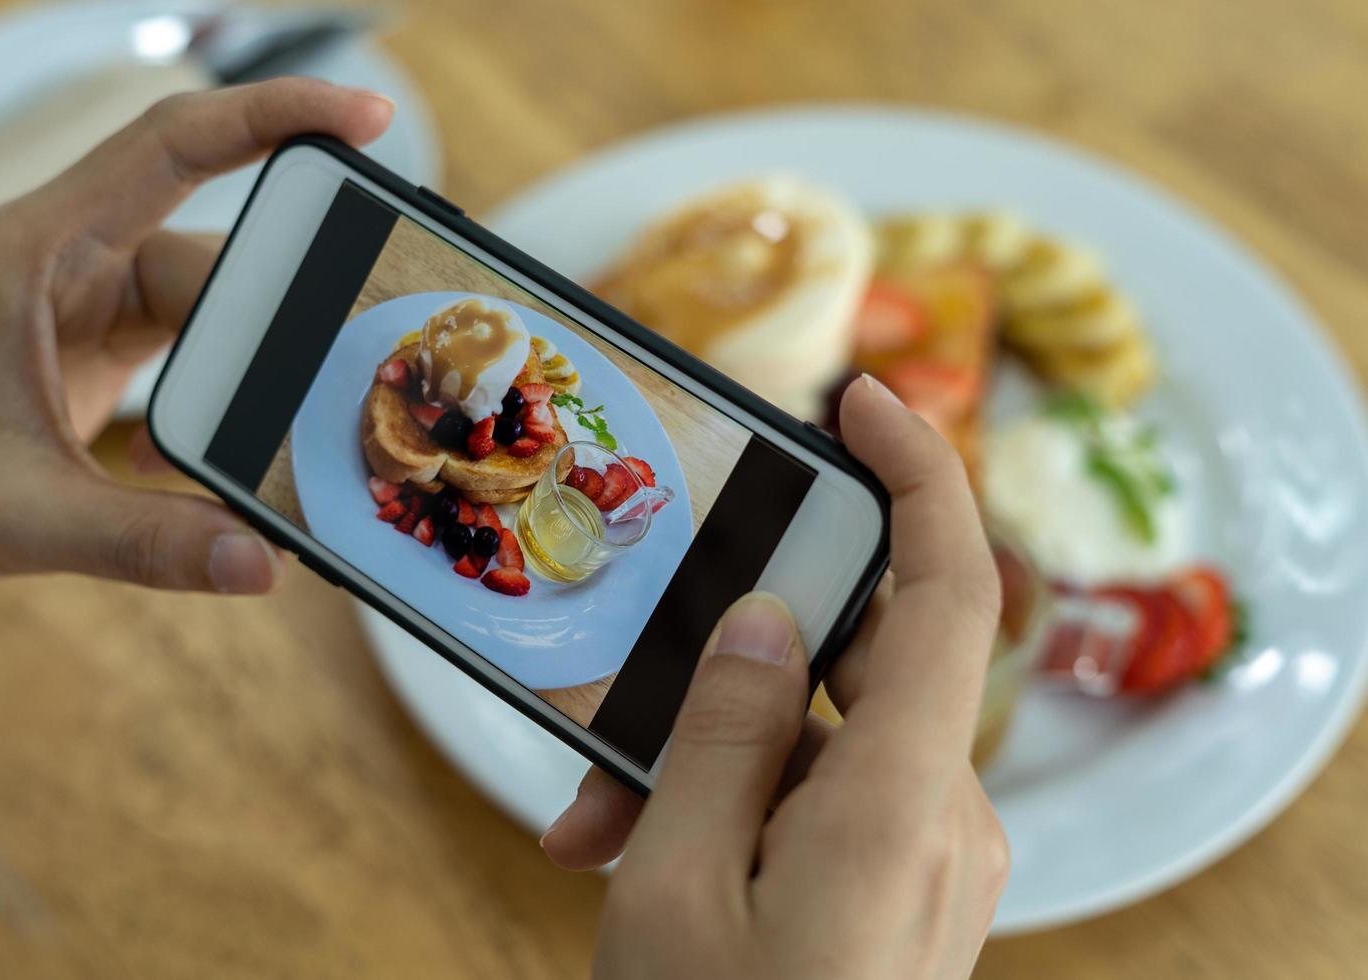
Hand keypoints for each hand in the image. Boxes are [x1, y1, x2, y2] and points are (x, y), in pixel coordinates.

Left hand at [0, 79, 391, 591]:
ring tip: (309, 406)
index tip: (365, 117)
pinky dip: (235, 387)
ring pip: (222, 299)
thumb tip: (258, 562)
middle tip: (361, 333)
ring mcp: (98, 297)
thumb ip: (143, 542)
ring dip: (263, 356)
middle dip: (293, 290)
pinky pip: (205, 340)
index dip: (274, 115)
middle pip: (220, 248)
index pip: (172, 145)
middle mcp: (76, 258)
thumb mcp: (21, 516)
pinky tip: (235, 444)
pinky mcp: (116, 338)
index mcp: (41, 254)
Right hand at [546, 376, 1007, 978]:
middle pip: (851, 668)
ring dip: (707, 765)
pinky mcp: (904, 890)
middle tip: (627, 695)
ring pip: (817, 748)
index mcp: (901, 804)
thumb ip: (724, 736)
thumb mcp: (678, 888)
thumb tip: (761, 624)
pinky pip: (823, 808)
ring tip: (598, 826)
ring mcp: (930, 859)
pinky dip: (737, 812)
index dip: (922, 472)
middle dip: (730, 668)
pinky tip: (642, 859)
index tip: (864, 401)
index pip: (950, 587)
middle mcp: (943, 819)